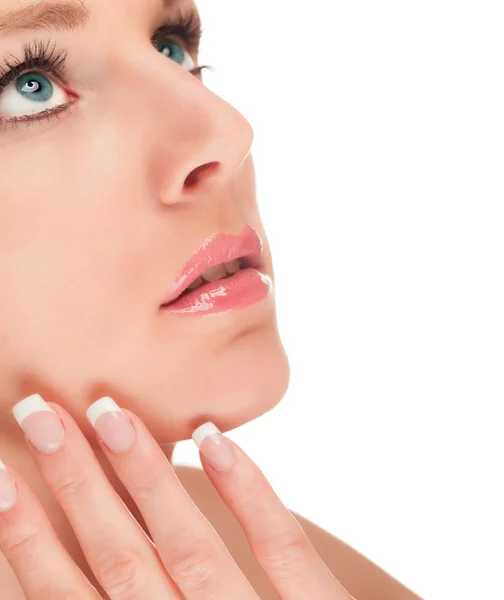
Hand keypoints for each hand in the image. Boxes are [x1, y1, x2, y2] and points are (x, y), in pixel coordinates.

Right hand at [0, 395, 353, 598]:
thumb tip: (96, 559)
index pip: (74, 599)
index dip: (32, 540)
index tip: (3, 478)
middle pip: (121, 558)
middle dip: (75, 486)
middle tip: (41, 416)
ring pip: (189, 545)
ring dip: (146, 477)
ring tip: (109, 413)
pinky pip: (280, 547)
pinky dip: (247, 491)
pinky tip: (213, 437)